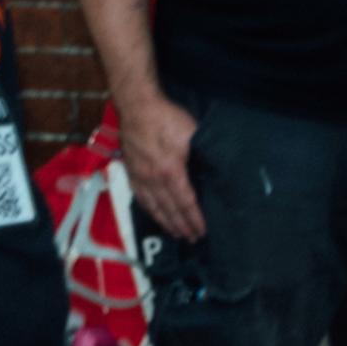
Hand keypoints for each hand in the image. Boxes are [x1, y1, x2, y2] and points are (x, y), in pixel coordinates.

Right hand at [120, 92, 204, 240]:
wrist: (137, 106)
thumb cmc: (167, 118)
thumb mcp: (193, 135)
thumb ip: (202, 155)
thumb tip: (216, 171)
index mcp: (171, 171)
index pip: (186, 202)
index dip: (194, 219)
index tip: (202, 231)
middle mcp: (153, 178)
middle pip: (169, 208)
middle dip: (182, 225)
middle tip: (192, 238)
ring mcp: (139, 175)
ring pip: (153, 206)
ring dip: (166, 222)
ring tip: (176, 233)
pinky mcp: (130, 170)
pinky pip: (140, 196)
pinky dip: (149, 210)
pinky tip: (154, 215)